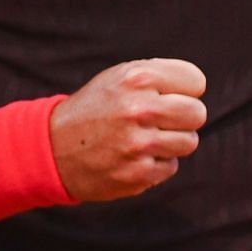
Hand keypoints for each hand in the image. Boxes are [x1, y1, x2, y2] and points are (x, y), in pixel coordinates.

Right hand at [50, 58, 207, 201]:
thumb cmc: (96, 108)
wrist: (53, 148)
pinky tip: (134, 156)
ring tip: (146, 137)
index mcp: (136, 78)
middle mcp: (139, 108)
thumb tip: (197, 89)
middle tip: (163, 119)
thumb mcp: (119, 77)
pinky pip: (171, 166)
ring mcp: (139, 144)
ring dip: (172, 141)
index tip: (168, 94)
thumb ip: (159, 76)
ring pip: (189, 142)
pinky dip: (157, 163)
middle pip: (197, 113)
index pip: (195, 82)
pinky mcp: (138, 174)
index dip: (184, 89)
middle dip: (185, 116)